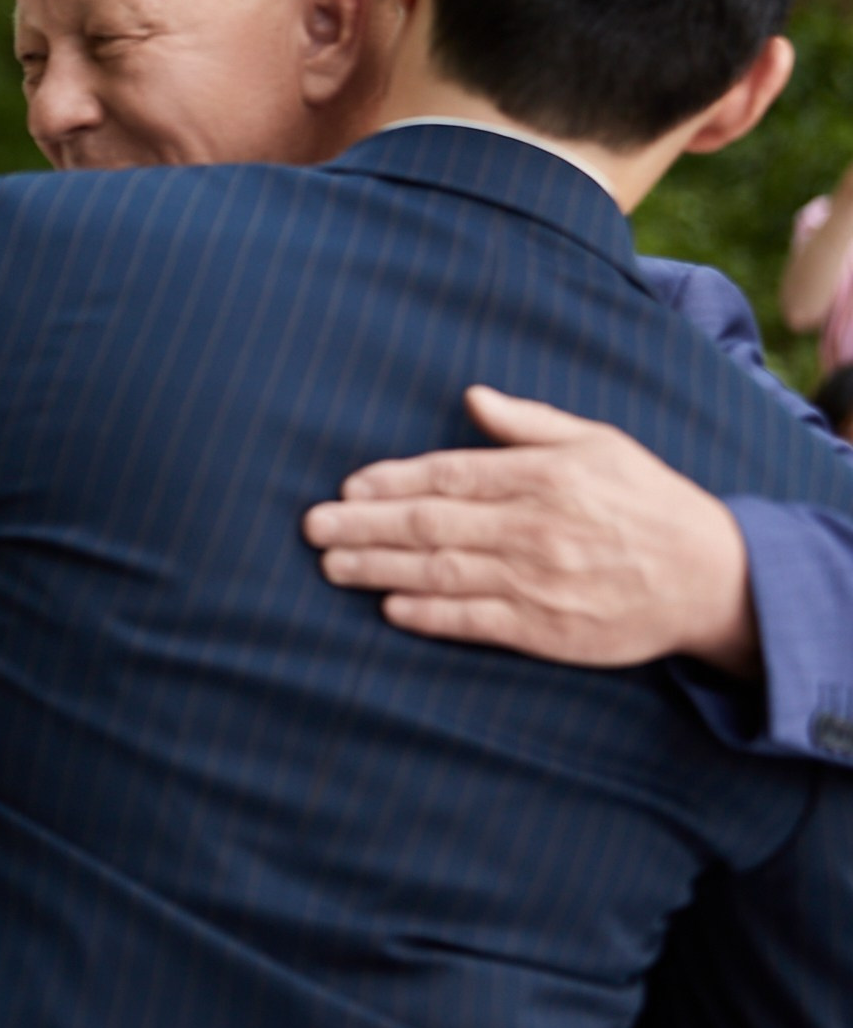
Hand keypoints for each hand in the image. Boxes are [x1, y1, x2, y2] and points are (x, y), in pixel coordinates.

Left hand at [304, 386, 758, 674]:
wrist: (714, 580)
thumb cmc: (648, 501)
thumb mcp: (599, 443)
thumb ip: (530, 422)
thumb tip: (471, 396)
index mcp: (544, 478)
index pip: (449, 477)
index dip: (392, 482)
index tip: (348, 485)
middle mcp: (535, 530)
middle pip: (432, 526)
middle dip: (364, 525)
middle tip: (313, 526)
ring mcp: (540, 583)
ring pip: (443, 574)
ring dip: (379, 570)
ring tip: (331, 564)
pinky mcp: (549, 630)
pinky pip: (477, 622)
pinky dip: (430, 615)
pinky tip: (390, 607)